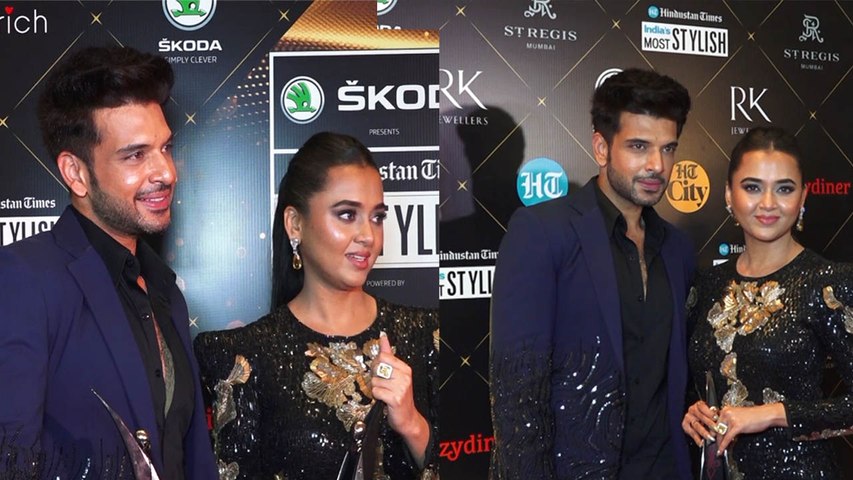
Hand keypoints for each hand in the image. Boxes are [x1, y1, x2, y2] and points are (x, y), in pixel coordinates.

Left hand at [370, 331, 428, 466]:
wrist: (407, 418)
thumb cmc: (399, 395)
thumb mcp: (396, 374)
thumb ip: (388, 355)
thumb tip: (383, 337)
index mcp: (405, 368)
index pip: (384, 356)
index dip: (377, 364)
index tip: (381, 371)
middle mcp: (404, 376)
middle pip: (377, 368)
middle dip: (375, 377)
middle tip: (383, 385)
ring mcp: (401, 387)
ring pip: (375, 381)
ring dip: (376, 389)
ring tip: (384, 393)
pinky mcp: (395, 398)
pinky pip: (376, 392)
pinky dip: (376, 396)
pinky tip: (384, 399)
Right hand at [682, 400, 718, 446]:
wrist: (696, 418)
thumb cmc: (707, 415)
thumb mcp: (711, 412)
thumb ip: (715, 414)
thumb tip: (722, 419)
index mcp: (699, 405)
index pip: (703, 407)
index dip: (710, 413)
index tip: (716, 418)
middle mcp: (692, 410)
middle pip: (700, 417)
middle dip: (709, 423)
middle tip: (716, 429)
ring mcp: (688, 417)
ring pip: (696, 425)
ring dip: (704, 432)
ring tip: (711, 438)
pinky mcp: (685, 425)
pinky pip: (691, 433)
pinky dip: (697, 439)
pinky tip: (702, 443)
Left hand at [714, 403, 786, 454]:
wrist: (766, 414)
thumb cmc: (755, 416)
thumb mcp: (738, 416)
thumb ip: (729, 422)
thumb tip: (723, 431)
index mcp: (726, 410)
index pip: (715, 422)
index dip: (713, 431)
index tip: (712, 437)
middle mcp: (726, 413)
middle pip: (717, 428)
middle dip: (716, 438)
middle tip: (715, 445)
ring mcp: (731, 419)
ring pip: (721, 434)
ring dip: (719, 443)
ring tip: (718, 449)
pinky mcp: (737, 426)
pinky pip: (727, 438)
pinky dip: (723, 445)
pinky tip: (721, 450)